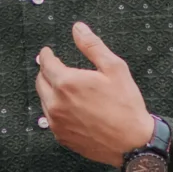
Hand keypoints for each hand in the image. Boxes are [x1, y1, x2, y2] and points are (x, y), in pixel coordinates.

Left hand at [37, 21, 157, 165]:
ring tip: (65, 88)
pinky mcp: (61, 136)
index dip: (46, 55)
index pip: (46, 63)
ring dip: (50, 91)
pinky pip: (51, 118)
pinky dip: (56, 109)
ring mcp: (57, 122)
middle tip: (56, 68)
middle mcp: (56, 103)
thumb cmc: (126, 105)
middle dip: (46, 72)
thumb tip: (78, 28)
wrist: (132, 142)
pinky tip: (71, 108)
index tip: (47, 52)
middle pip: (40, 81)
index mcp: (67, 83)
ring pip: (44, 100)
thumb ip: (92, 46)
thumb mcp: (114, 68)